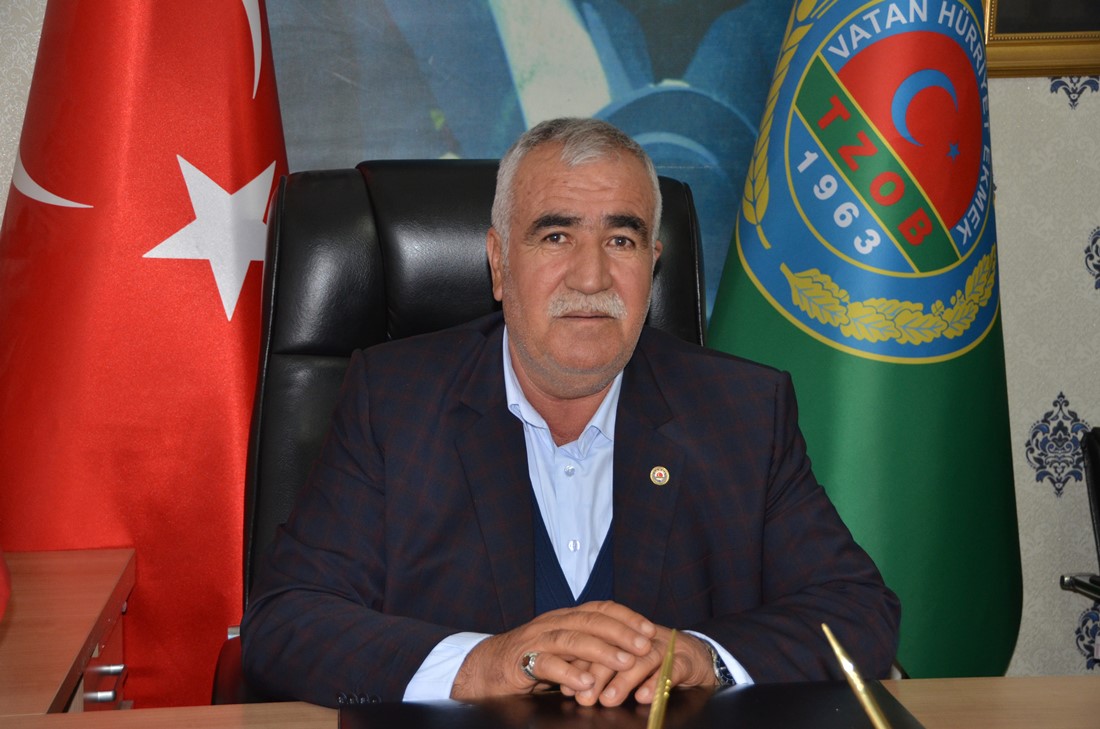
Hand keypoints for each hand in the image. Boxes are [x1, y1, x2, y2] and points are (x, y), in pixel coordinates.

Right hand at [450, 601, 655, 700]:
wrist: (486, 668)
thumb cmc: (531, 660)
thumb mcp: (563, 650)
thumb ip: (588, 649)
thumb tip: (628, 654)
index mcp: (565, 617)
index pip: (599, 608)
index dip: (626, 617)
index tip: (650, 629)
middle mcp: (552, 623)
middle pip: (590, 621)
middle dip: (621, 632)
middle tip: (644, 646)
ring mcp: (536, 641)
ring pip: (572, 639)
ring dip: (601, 651)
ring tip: (624, 662)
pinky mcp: (521, 662)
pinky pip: (546, 664)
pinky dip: (568, 673)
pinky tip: (585, 684)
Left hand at [561, 628, 717, 706]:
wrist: (696, 656)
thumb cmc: (654, 663)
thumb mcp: (626, 665)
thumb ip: (601, 673)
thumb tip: (571, 689)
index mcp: (625, 635)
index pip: (599, 643)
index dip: (581, 665)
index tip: (568, 688)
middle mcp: (642, 638)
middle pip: (618, 650)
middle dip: (598, 674)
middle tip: (585, 697)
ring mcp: (665, 647)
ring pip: (642, 659)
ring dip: (624, 680)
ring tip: (609, 699)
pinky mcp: (686, 659)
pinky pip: (672, 669)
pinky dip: (657, 683)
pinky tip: (644, 697)